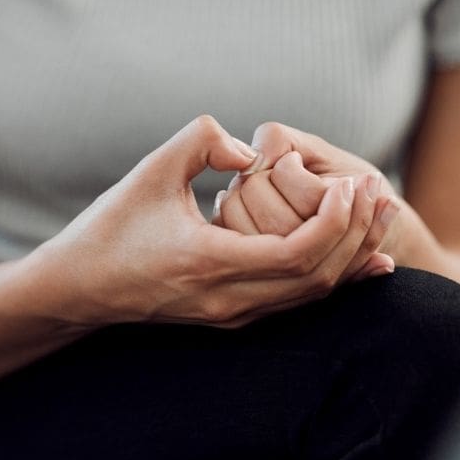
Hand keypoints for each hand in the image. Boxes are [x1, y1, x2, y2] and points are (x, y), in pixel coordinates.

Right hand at [35, 116, 376, 328]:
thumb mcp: (151, 170)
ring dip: (351, 256)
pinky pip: (297, 303)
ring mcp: (232, 316)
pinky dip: (332, 279)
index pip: (297, 252)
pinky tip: (362, 261)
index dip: (335, 220)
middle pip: (317, 277)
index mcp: (209, 263)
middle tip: (380, 191)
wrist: (79, 288)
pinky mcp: (233, 318)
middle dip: (357, 234)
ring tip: (379, 217)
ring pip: (311, 295)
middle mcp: (228, 300)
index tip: (351, 184)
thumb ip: (203, 141)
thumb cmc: (111, 227)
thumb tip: (254, 152)